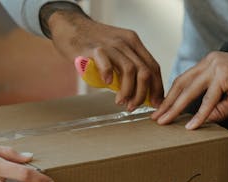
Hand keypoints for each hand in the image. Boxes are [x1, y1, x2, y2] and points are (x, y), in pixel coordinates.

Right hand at [45, 7, 163, 109]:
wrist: (70, 27)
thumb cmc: (92, 44)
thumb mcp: (116, 51)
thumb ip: (126, 67)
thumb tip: (138, 93)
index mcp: (133, 43)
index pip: (153, 67)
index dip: (157, 87)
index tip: (155, 103)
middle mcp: (125, 42)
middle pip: (145, 71)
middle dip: (142, 94)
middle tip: (134, 106)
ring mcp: (110, 44)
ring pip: (130, 70)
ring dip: (128, 91)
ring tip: (120, 102)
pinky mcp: (93, 48)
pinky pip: (106, 63)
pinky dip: (109, 75)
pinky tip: (107, 83)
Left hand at [151, 50, 227, 128]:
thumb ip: (216, 108)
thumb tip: (201, 122)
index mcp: (210, 63)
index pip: (184, 80)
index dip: (171, 96)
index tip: (160, 110)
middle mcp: (210, 61)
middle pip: (181, 84)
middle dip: (167, 103)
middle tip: (155, 118)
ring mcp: (217, 66)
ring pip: (190, 91)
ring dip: (176, 108)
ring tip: (165, 122)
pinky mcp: (226, 74)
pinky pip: (209, 99)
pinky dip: (200, 114)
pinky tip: (192, 126)